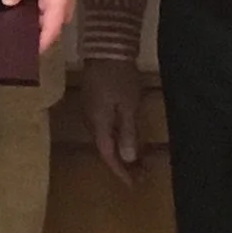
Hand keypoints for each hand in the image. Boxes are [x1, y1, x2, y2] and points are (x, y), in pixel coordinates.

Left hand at [1, 0, 96, 54]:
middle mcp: (60, 14)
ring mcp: (57, 12)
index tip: (8, 48)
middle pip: (40, 35)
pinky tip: (8, 11)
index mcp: (58, 5)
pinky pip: (37, 17)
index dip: (29, 46)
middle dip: (20, 36)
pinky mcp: (52, 7)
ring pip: (37, 27)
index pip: (47, 36)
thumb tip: (8, 1)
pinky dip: (24, 15)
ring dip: (20, 25)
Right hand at [78, 58, 144, 183]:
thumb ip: (127, 132)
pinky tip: (127, 137)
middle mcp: (90, 121)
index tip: (135, 184)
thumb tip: (127, 158)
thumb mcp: (128, 106)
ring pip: (104, 138)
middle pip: (105, 149)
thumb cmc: (119, 77)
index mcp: (98, 124)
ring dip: (120, 150)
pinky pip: (104, 127)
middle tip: (142, 174)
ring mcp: (90, 110)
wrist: (105, 48)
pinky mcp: (93, 101)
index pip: (108, 156)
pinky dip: (116, 136)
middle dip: (123, 164)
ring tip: (138, 159)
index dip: (121, 172)